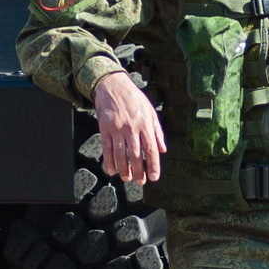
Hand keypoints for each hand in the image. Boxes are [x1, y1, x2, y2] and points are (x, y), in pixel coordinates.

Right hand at [92, 71, 166, 185]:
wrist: (113, 86)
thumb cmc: (134, 99)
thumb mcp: (151, 111)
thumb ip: (157, 131)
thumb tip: (163, 150)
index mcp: (145, 124)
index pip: (151, 149)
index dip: (153, 165)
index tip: (154, 177)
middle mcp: (132, 128)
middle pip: (136, 155)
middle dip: (138, 171)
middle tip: (140, 182)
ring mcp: (117, 128)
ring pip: (121, 154)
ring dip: (124, 169)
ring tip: (127, 178)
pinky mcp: (105, 128)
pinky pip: (107, 148)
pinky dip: (109, 161)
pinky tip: (112, 170)